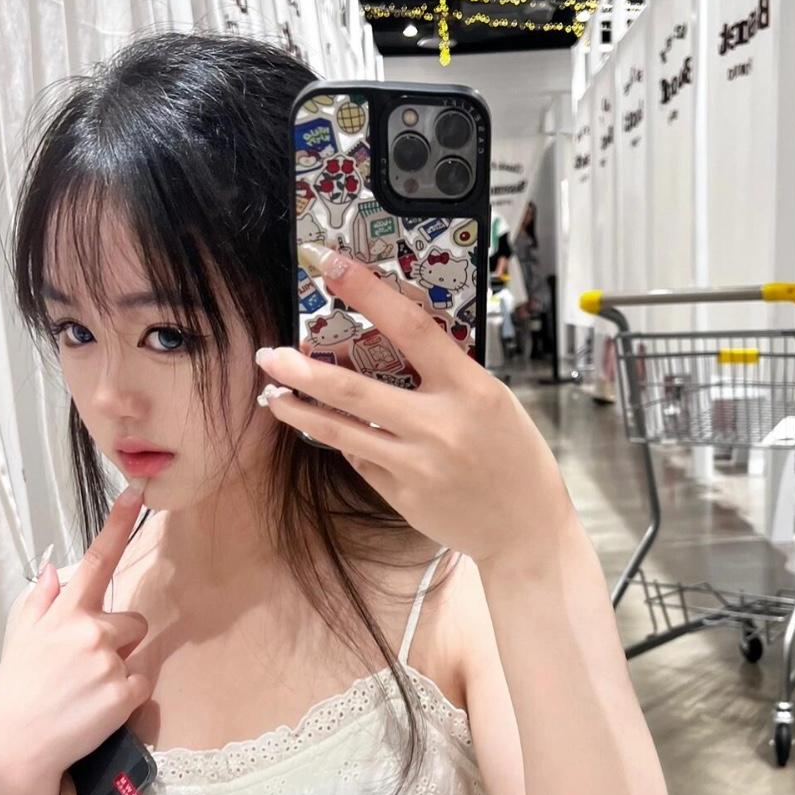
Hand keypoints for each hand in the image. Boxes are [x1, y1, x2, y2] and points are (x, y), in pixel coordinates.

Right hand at [0, 484, 152, 794]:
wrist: (16, 748)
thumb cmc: (18, 690)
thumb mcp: (19, 639)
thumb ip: (39, 601)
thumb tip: (52, 570)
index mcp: (63, 613)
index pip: (95, 562)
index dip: (116, 526)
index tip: (136, 495)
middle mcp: (88, 631)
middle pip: (133, 619)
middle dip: (119, 639)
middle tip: (85, 667)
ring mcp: (108, 663)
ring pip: (139, 651)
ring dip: (123, 666)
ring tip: (87, 690)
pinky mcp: (124, 694)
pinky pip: (143, 683)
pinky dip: (128, 696)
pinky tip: (98, 708)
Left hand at [255, 244, 575, 567]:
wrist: (526, 528)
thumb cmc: (513, 454)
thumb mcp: (492, 400)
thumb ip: (446, 374)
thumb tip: (388, 345)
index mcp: (469, 388)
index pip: (410, 327)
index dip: (367, 293)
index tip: (332, 266)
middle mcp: (439, 425)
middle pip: (353, 389)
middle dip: (301, 370)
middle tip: (268, 355)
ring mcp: (416, 465)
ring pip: (341, 431)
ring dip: (300, 410)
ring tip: (274, 394)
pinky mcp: (401, 495)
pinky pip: (361, 460)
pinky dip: (345, 442)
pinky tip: (334, 432)